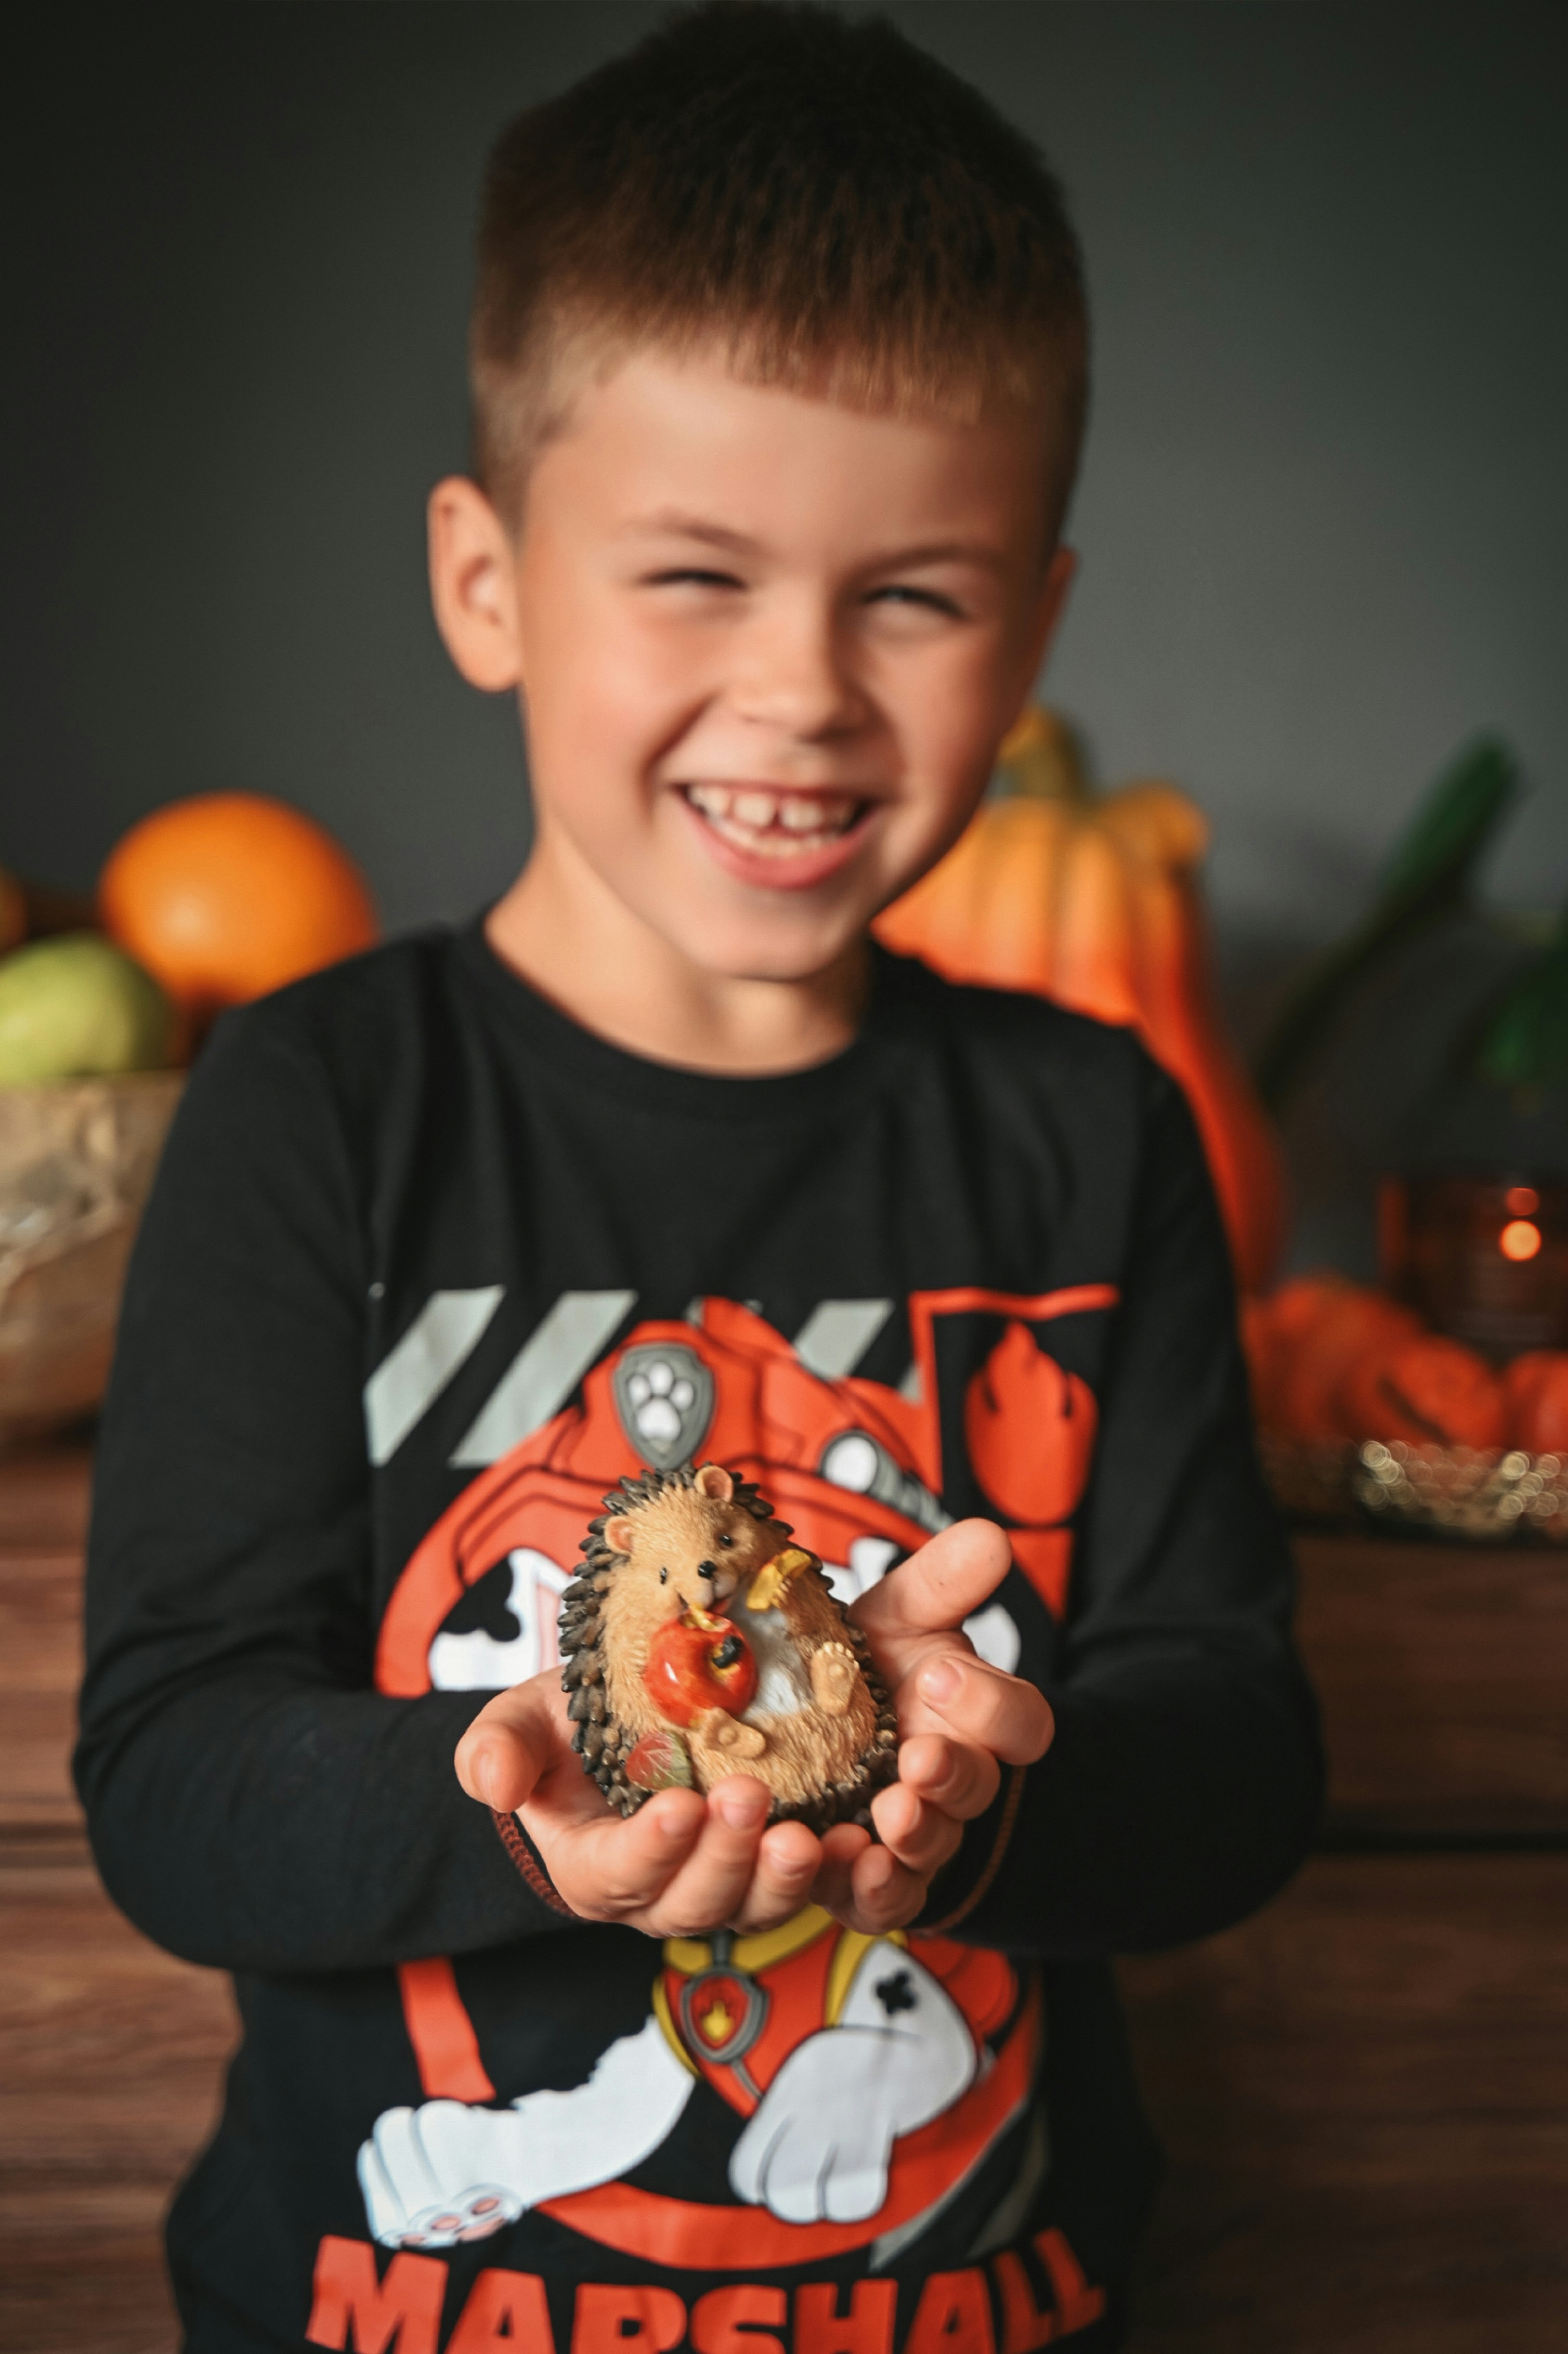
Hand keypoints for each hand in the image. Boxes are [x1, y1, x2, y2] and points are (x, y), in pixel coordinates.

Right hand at [457, 1673, 825, 1937]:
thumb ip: (497, 1750)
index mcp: (595, 1869)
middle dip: (725, 1859)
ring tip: (814, 1836)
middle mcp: (660, 1895)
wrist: (627, 1723)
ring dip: (785, 1878)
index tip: (679, 1805)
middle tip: (753, 1801)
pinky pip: (808, 1885)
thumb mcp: (521, 1723)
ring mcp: (724, 1885)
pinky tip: (859, 1837)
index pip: (618, 1875)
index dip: (649, 1850)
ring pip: (755, 1905)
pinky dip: (835, 1871)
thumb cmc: (567, 1727)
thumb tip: (492, 1785)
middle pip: (694, 1901)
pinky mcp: (774, 1865)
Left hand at [816, 1519, 1053, 1935]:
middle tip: (917, 1759)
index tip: (940, 1674)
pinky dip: (872, 1890)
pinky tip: (848, 1866)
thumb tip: (991, 1538)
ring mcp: (916, 1838)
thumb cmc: (868, 1670)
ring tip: (886, 1817)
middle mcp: (956, 1782)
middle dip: (952, 1774)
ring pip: (933, 1848)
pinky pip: (884, 1900)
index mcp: (976, 1719)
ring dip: (914, 1836)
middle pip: (977, 1788)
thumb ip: (943, 1584)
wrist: (810, 1729)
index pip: (1020, 1722)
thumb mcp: (899, 1619)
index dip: (989, 1703)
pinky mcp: (867, 1881)